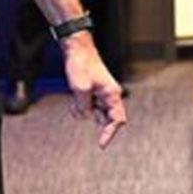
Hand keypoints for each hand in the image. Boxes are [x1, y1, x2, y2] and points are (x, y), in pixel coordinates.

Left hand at [60, 32, 126, 148]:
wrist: (76, 49)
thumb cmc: (81, 65)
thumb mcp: (80, 89)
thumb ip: (84, 107)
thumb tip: (86, 116)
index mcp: (112, 93)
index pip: (118, 119)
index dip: (110, 133)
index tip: (101, 144)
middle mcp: (110, 95)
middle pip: (107, 118)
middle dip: (93, 119)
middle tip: (80, 109)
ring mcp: (102, 94)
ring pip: (96, 113)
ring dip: (85, 111)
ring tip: (75, 100)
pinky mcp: (94, 92)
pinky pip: (89, 107)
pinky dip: (81, 107)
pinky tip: (74, 99)